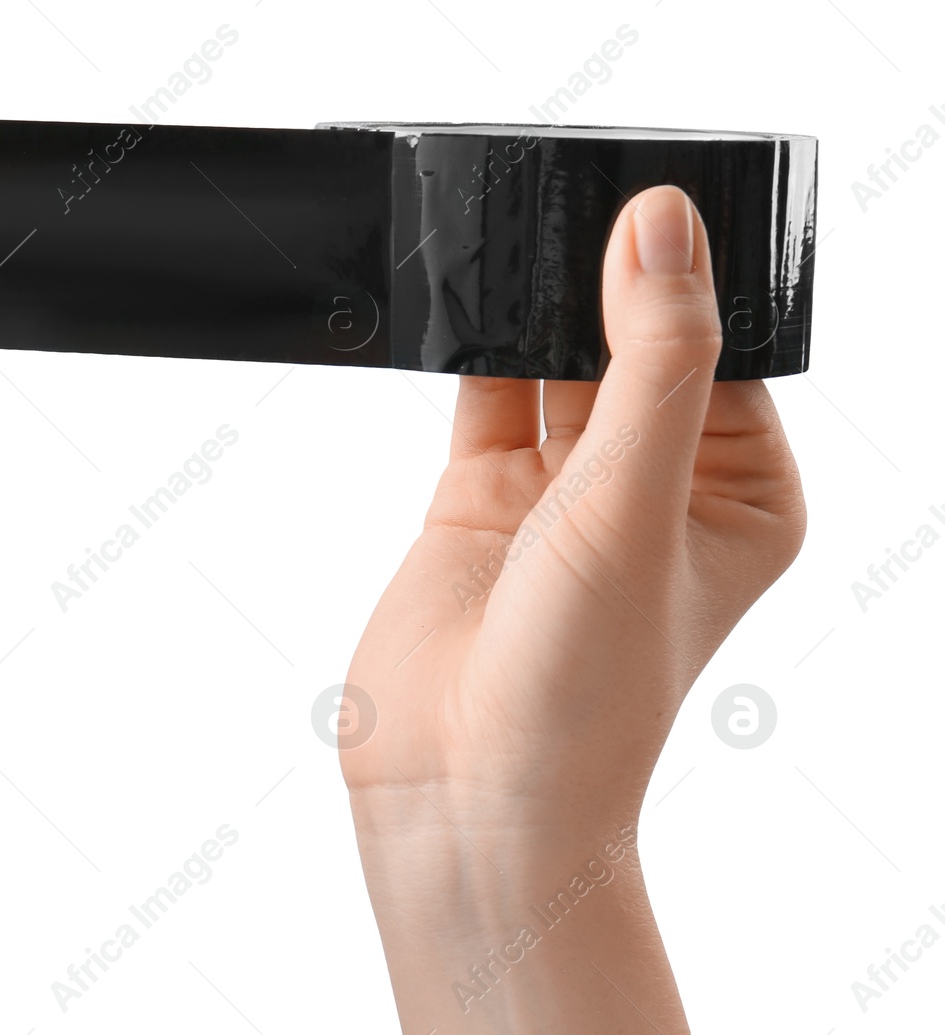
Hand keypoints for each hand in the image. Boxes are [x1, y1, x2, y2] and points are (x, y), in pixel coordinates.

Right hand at [341, 186, 805, 1032]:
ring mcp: (561, 492)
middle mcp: (653, 486)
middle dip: (603, 285)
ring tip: (514, 229)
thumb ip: (650, 362)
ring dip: (536, 307)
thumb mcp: (637, 505)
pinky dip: (474, 344)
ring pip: (553, 362)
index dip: (685, 279)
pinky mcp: (478, 498)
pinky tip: (466, 289)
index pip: (720, 351)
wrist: (464, 792)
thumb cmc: (584, 691)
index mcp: (738, 491)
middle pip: (632, 345)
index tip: (644, 206)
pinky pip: (484, 395)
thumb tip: (661, 228)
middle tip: (570, 203)